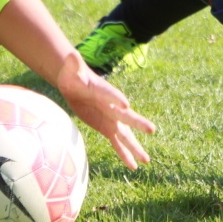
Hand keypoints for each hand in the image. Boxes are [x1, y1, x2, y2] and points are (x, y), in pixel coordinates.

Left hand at [54, 54, 155, 168]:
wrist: (75, 83)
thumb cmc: (73, 75)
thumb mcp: (70, 69)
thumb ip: (73, 64)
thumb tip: (71, 54)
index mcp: (104, 91)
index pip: (111, 95)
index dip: (116, 99)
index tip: (125, 104)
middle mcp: (112, 106)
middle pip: (126, 116)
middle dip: (137, 123)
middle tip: (151, 129)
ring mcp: (111, 119)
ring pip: (125, 135)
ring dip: (135, 147)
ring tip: (147, 160)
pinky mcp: (107, 128)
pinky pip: (117, 143)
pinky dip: (124, 154)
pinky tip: (133, 166)